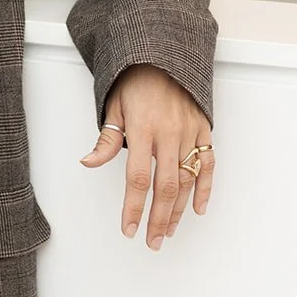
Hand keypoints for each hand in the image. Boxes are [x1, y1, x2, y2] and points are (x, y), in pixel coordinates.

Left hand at [79, 64, 213, 250]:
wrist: (163, 55)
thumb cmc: (135, 81)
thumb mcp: (114, 106)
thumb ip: (106, 140)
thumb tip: (88, 162)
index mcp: (142, 128)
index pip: (137, 178)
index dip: (134, 207)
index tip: (129, 229)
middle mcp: (169, 133)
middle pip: (165, 186)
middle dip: (158, 218)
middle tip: (152, 241)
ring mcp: (189, 131)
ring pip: (187, 179)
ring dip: (178, 209)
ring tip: (168, 231)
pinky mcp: (204, 128)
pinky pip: (208, 163)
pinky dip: (205, 187)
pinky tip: (198, 209)